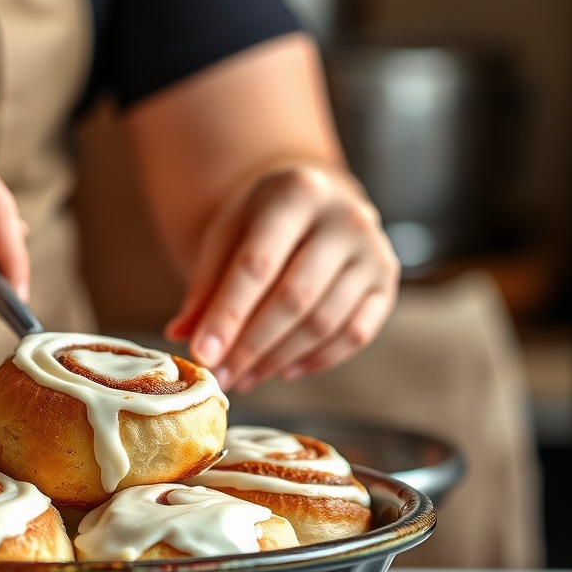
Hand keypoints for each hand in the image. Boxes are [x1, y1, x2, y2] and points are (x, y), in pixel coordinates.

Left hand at [164, 163, 399, 390]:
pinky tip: (283, 371)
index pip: (257, 265)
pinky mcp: (387, 282)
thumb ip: (206, 285)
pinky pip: (355, 334)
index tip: (202, 355)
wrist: (314, 203)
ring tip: (244, 378)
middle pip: (293, 298)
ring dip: (278, 359)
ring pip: (324, 322)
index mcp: (296, 192)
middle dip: (251, 346)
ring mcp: (373, 250)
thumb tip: (184, 336)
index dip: (228, 315)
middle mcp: (345, 217)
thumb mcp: (226, 237)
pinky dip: (318, 360)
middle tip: (221, 376)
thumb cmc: (261, 224)